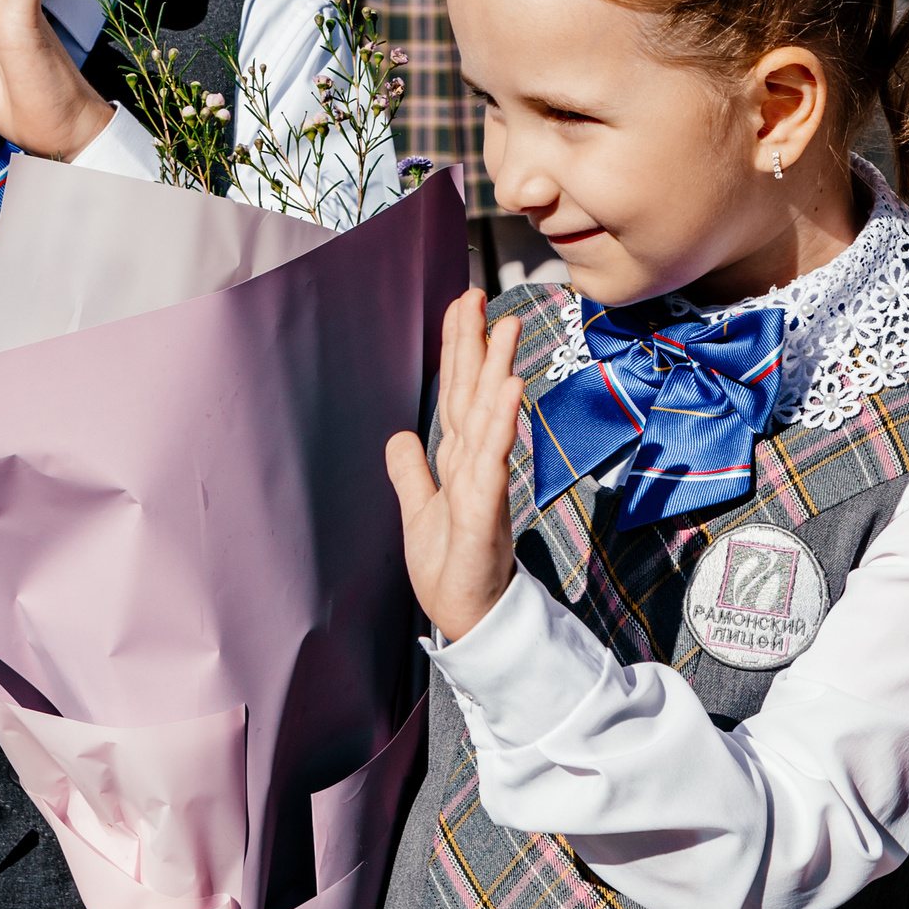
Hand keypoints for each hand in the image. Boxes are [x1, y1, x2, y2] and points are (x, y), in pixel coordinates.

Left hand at [386, 291, 526, 642]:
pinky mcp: (485, 507)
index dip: (459, 349)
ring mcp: (483, 481)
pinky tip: (510, 390)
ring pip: (487, 415)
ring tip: (506, 327)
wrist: (469, 615)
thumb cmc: (452, 567)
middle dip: (477, 342)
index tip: (464, 306)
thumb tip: (398, 436)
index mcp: (458, 460)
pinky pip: (493, 458)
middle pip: (473, 391)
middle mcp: (474, 462)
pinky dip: (501, 422)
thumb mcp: (419, 511)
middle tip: (480, 294)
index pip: (457, 393)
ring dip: (497, 369)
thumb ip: (411, 472)